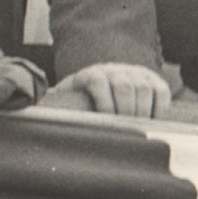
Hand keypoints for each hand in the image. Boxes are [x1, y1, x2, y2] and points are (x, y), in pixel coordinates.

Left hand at [38, 62, 170, 116]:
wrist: (102, 86)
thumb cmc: (82, 102)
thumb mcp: (68, 101)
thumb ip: (57, 106)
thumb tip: (37, 113)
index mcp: (90, 74)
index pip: (98, 81)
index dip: (104, 103)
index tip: (107, 120)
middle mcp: (113, 69)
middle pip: (125, 87)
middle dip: (127, 111)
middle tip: (128, 129)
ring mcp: (134, 72)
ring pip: (144, 88)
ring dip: (144, 111)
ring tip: (140, 127)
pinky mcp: (152, 78)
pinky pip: (161, 90)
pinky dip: (160, 106)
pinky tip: (153, 120)